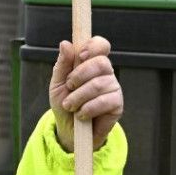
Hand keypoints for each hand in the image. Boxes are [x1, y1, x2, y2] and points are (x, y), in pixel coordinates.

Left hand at [48, 36, 122, 151]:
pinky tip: (81, 114)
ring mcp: (113, 88)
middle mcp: (105, 73)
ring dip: (79, 96)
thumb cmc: (65, 103)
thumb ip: (62, 64)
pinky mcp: (117, 105)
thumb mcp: (57, 83)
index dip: (93, 46)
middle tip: (69, 86)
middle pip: (101, 63)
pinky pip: (106, 101)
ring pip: (100, 84)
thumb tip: (65, 43)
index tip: (80, 56)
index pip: (101, 45)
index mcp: (91, 63)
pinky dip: (88, 108)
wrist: (69, 130)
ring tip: (70, 105)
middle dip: (80, 75)